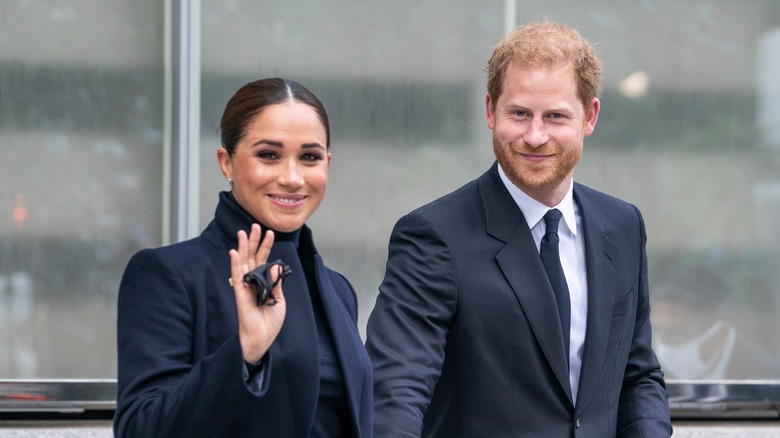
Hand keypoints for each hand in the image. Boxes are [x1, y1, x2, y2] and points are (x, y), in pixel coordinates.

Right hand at [229, 224, 286, 363]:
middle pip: (252, 257)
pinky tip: (234, 252)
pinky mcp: (240, 294)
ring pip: (244, 263)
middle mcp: (253, 282)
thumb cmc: (269, 322)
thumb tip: (275, 265)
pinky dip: (235, 264)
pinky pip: (237, 277)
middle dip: (254, 241)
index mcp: (263, 282)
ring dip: (243, 247)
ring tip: (244, 232)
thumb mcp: (279, 300)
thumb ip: (276, 282)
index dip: (266, 246)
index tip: (269, 232)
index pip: (263, 260)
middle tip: (255, 225)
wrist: (262, 339)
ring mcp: (245, 287)